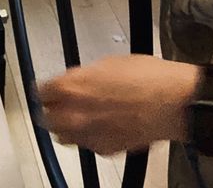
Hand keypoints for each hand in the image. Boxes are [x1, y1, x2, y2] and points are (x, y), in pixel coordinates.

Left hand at [38, 55, 197, 154]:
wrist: (172, 103)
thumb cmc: (148, 79)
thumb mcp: (109, 64)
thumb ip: (85, 76)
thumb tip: (78, 80)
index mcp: (72, 87)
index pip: (40, 91)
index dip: (45, 88)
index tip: (48, 88)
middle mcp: (75, 114)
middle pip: (46, 118)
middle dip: (51, 109)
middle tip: (59, 103)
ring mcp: (88, 135)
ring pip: (63, 136)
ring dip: (66, 126)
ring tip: (79, 116)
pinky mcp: (104, 149)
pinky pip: (86, 144)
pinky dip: (88, 136)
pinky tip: (101, 125)